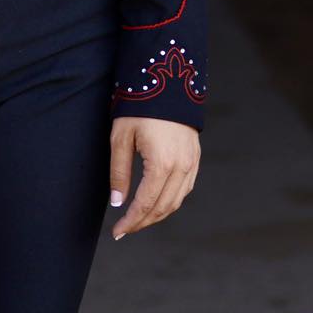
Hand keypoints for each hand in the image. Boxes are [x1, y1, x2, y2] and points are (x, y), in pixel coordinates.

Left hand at [109, 116, 199, 238]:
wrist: (167, 80)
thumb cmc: (139, 106)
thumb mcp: (121, 136)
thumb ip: (119, 172)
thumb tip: (117, 202)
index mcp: (162, 164)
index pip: (146, 204)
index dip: (131, 221)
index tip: (117, 232)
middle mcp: (181, 168)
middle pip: (163, 208)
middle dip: (143, 222)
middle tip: (124, 229)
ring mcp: (192, 163)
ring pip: (176, 202)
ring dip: (157, 215)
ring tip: (138, 219)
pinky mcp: (195, 157)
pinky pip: (185, 189)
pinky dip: (171, 201)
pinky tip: (157, 202)